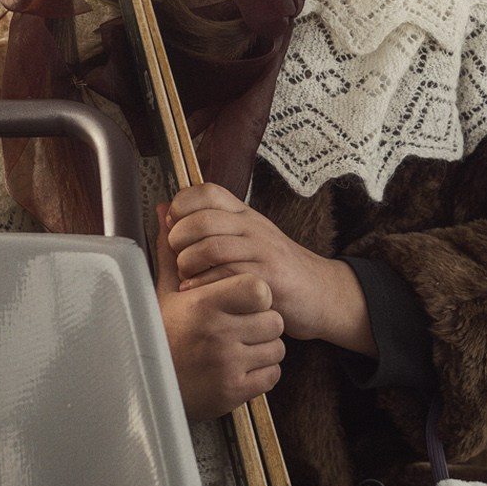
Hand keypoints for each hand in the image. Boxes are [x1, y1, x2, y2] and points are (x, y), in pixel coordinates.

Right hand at [153, 220, 282, 420]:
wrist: (150, 388)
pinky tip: (238, 369)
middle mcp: (218, 334)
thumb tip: (165, 209)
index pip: (258, 289)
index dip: (256, 294)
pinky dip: (261, 373)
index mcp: (203, 305)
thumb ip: (172, 253)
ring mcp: (229, 365)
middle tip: (240, 327)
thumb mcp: (163, 294)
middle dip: (261, 323)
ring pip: (276, 348)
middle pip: (273, 320)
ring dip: (263, 348)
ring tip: (236, 348)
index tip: (242, 300)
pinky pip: (272, 374)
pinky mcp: (237, 391)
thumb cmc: (162, 336)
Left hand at [162, 184, 368, 351]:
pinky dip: (204, 285)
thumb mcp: (247, 238)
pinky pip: (227, 276)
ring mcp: (262, 252)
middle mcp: (253, 227)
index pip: (205, 192)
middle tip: (179, 256)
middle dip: (179, 240)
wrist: (321, 293)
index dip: (181, 206)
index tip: (175, 227)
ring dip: (189, 264)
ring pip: (211, 248)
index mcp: (245, 214)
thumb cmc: (277, 270)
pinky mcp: (268, 278)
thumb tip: (164, 209)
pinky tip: (198, 291)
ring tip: (187, 276)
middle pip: (201, 220)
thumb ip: (210, 226)